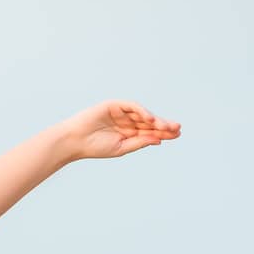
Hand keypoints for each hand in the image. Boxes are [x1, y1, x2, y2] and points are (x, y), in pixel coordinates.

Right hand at [62, 99, 180, 160]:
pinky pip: (132, 106)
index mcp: (128, 133)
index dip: (163, 132)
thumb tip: (158, 140)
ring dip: (155, 120)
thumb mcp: (121, 148)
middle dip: (163, 125)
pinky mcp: (115, 105)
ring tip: (166, 127)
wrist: (75, 141)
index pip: (149, 132)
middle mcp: (126, 121)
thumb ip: (138, 143)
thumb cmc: (95, 147)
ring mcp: (121, 112)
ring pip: (142, 114)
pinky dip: (142, 112)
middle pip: (149, 122)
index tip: (177, 135)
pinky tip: (150, 120)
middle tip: (177, 129)